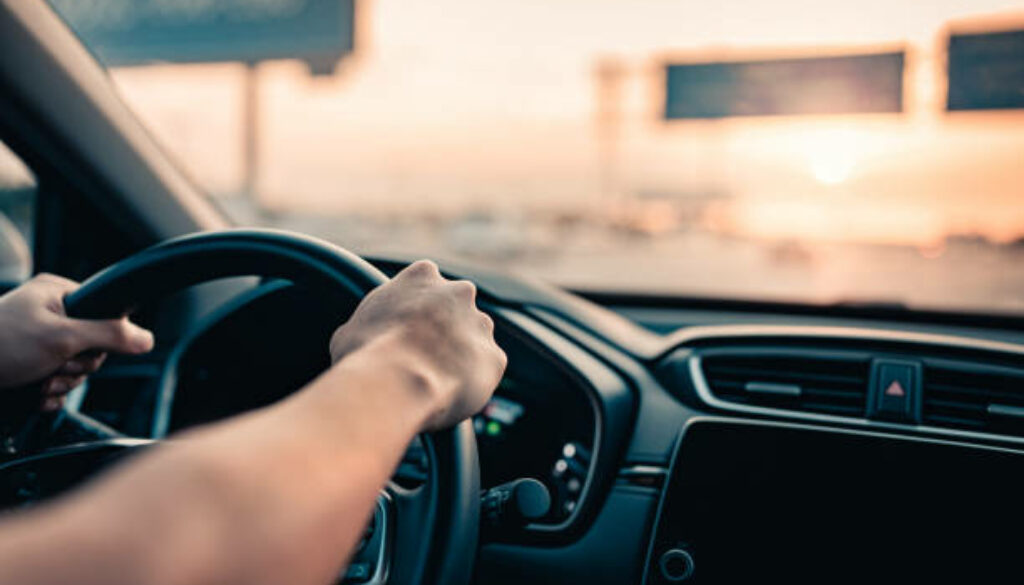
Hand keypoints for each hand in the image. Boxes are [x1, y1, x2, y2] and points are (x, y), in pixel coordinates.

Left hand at [0, 274, 154, 409]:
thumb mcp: (62, 338)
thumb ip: (108, 335)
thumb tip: (147, 338)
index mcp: (57, 293)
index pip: (105, 314)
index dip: (100, 339)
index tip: (82, 349)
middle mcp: (49, 313)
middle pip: (92, 346)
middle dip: (75, 367)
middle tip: (55, 367)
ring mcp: (38, 340)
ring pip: (74, 368)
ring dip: (61, 383)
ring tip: (39, 381)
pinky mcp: (28, 364)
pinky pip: (56, 382)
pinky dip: (49, 393)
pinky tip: (35, 393)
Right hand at [329, 260, 506, 430]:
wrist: (397, 382)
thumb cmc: (366, 354)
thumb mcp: (348, 331)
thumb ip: (366, 325)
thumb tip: (355, 341)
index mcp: (422, 276)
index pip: (424, 283)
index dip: (414, 310)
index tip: (405, 328)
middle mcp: (459, 292)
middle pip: (454, 310)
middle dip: (443, 330)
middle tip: (421, 357)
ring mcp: (481, 324)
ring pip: (473, 340)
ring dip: (459, 356)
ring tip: (432, 381)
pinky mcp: (494, 358)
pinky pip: (483, 372)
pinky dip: (470, 383)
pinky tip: (447, 394)